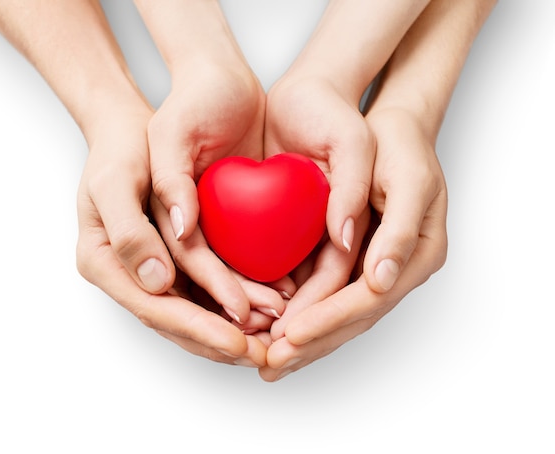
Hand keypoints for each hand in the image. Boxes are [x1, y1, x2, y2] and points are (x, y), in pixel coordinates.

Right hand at [74, 102, 267, 367]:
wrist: (132, 129)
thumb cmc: (120, 149)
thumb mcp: (115, 181)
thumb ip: (129, 232)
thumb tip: (157, 282)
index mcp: (105, 263)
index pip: (155, 308)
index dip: (198, 329)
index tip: (238, 342)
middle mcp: (130, 274)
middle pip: (178, 320)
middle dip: (222, 341)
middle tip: (265, 355)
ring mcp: (154, 269)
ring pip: (197, 310)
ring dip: (235, 328)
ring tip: (275, 337)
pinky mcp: (176, 258)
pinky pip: (207, 288)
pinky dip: (236, 301)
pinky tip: (267, 307)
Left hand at [259, 108, 447, 381]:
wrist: (386, 126)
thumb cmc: (401, 146)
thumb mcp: (409, 179)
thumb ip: (398, 229)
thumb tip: (380, 279)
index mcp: (416, 255)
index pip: (369, 301)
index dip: (330, 320)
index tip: (292, 336)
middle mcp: (394, 268)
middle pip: (351, 318)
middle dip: (311, 342)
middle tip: (271, 365)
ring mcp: (371, 266)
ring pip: (335, 313)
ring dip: (303, 340)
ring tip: (267, 361)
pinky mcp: (349, 256)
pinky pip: (324, 294)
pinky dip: (300, 313)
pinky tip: (272, 328)